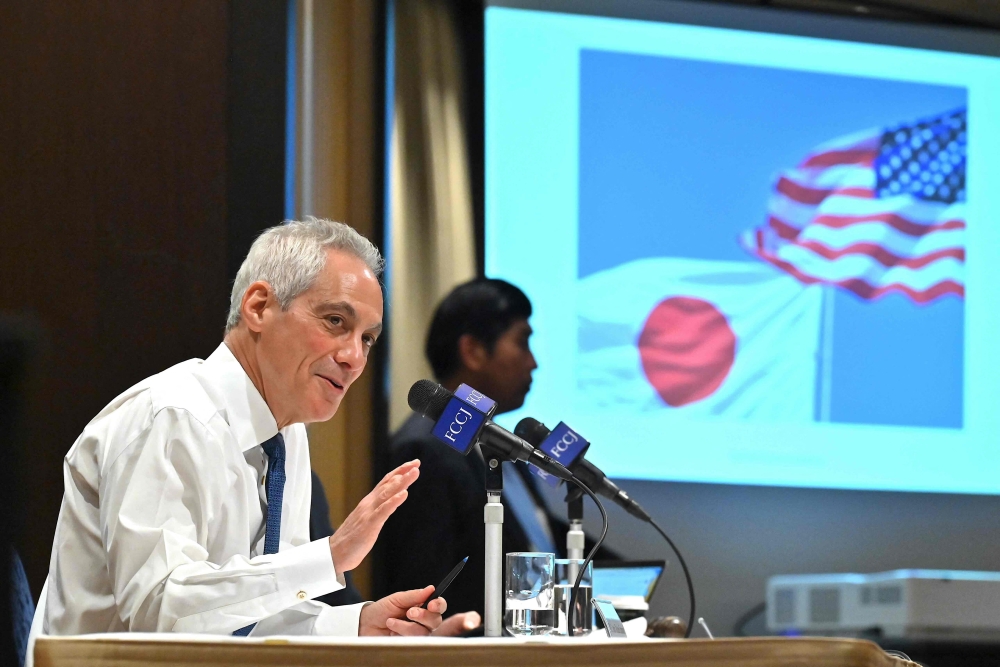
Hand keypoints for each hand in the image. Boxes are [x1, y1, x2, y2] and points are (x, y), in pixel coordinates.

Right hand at [329, 460, 419, 572]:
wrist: (333, 554)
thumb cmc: (352, 539)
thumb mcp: (368, 519)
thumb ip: (378, 509)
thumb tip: (391, 500)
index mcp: (369, 502)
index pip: (385, 482)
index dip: (399, 472)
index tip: (413, 464)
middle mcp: (369, 503)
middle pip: (388, 484)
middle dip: (403, 472)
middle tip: (417, 462)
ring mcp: (368, 513)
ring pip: (387, 493)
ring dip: (402, 482)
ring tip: (414, 472)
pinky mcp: (369, 525)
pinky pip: (383, 511)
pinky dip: (394, 501)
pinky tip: (404, 494)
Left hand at [359, 586, 481, 636]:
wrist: (365, 625)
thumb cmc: (381, 610)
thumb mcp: (397, 599)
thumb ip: (414, 595)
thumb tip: (431, 589)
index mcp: (422, 608)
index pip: (439, 607)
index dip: (439, 605)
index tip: (432, 604)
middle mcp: (423, 623)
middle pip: (436, 621)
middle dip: (424, 616)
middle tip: (409, 612)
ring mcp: (417, 636)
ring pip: (424, 633)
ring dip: (407, 626)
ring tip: (391, 621)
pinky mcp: (410, 646)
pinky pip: (413, 642)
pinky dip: (401, 634)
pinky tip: (392, 631)